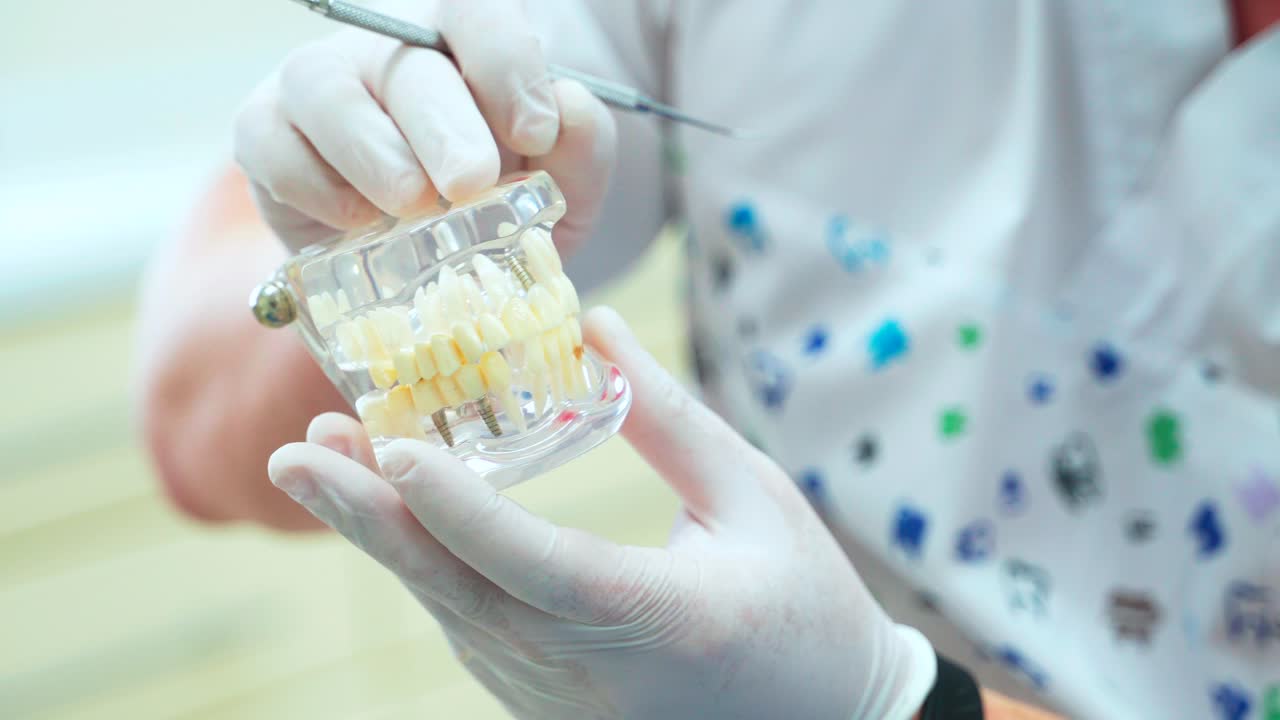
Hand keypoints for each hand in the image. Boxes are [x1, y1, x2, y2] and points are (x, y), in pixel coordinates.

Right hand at [233, 0, 614, 251]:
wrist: (442, 254)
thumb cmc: (505, 201)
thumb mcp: (566, 182)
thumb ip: (582, 144)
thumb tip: (569, 110)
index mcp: (465, 43)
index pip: (477, 16)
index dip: (505, 65)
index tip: (535, 132)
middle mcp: (388, 51)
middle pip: (405, 62)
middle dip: (443, 124)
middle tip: (471, 181)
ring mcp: (322, 87)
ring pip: (325, 88)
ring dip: (372, 149)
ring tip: (413, 203)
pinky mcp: (267, 134)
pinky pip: (270, 142)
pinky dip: (312, 183)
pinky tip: (359, 221)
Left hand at [268, 307, 935, 718]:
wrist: (821, 719)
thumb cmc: (803, 604)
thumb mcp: (755, 500)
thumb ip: (671, 417)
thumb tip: (597, 328)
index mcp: (653, 619)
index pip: (535, 562)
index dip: (459, 509)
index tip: (395, 447)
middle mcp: (585, 669)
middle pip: (457, 592)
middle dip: (367, 521)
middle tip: (294, 456)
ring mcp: (553, 694)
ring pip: (448, 607)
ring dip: (381, 533)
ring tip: (322, 455)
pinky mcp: (538, 696)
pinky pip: (465, 622)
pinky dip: (419, 560)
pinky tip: (387, 506)